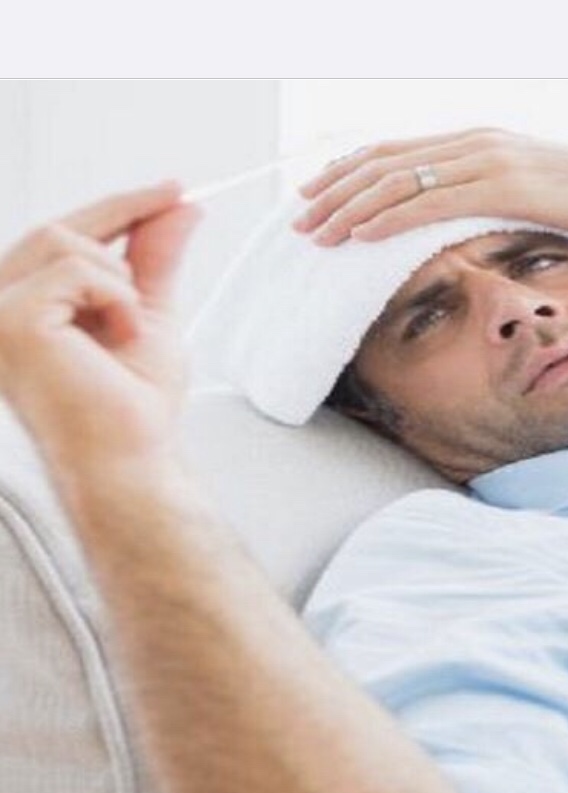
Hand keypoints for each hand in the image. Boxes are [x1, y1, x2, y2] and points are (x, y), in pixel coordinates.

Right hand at [0, 183, 200, 470]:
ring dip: (120, 282)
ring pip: (65, 240)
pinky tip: (120, 336)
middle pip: (58, 228)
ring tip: (128, 331)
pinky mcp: (11, 319)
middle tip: (164, 258)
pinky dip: (116, 297)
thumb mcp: (148, 314)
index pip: (60, 236)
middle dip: (124, 241)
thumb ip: (154, 259)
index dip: (120, 207)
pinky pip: (76, 268)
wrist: (132, 457)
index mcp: (20, 303)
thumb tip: (180, 208)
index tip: (175, 189)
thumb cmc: (134, 406)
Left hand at [292, 128, 567, 245]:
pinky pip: (433, 200)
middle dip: (334, 190)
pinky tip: (360, 235)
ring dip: (350, 207)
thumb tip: (458, 224)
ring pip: (399, 178)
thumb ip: (491, 200)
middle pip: (385, 160)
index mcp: (478, 143)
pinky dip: (390, 217)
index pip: (397, 152)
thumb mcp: (533, 196)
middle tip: (298, 218)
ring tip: (315, 232)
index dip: (349, 173)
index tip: (316, 196)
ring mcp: (490, 159)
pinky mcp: (507, 185)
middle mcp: (476, 142)